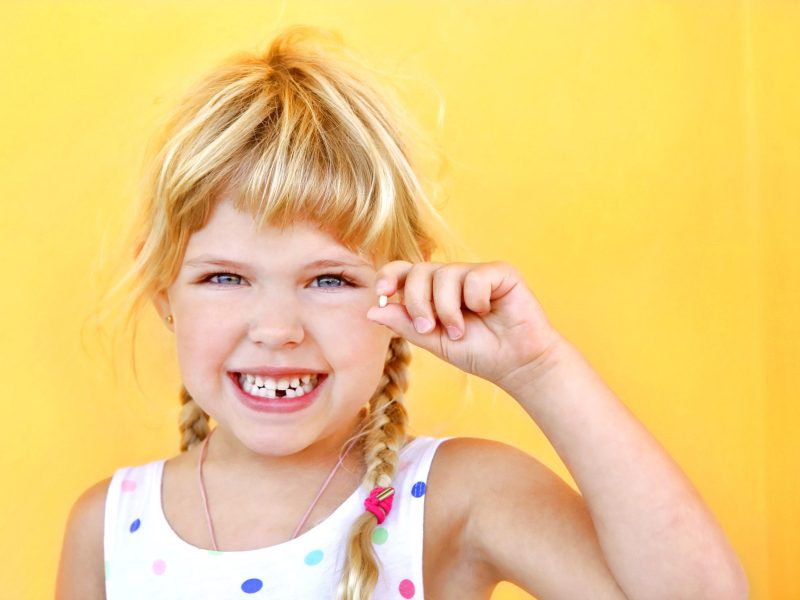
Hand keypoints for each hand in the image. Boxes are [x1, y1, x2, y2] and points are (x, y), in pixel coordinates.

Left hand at [365, 260, 563, 394]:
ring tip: (461, 330)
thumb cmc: (479, 352)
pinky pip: (474, 277)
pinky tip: (487, 312)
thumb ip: (406, 325)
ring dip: (447, 309)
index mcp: (434, 292)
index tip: (383, 293)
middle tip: (429, 327)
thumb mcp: (435, 342)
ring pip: (444, 274)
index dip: (390, 276)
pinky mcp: (500, 273)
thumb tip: (372, 311)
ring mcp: (476, 273)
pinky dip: (475, 300)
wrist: (516, 364)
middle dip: (418, 301)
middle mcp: (453, 278)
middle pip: (419, 271)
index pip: (405, 271)